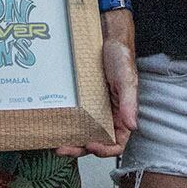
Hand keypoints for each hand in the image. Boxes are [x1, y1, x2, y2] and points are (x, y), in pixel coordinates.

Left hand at [58, 10, 138, 157]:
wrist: (106, 38)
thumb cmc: (121, 57)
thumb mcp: (127, 79)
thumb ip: (130, 103)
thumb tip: (132, 126)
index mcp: (122, 115)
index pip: (117, 143)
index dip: (105, 150)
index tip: (91, 145)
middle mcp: (107, 116)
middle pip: (95, 142)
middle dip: (80, 149)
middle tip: (64, 149)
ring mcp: (93, 110)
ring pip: (82, 133)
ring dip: (70, 141)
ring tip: (55, 143)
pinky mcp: (81, 102)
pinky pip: (73, 118)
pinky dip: (64, 125)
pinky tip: (53, 126)